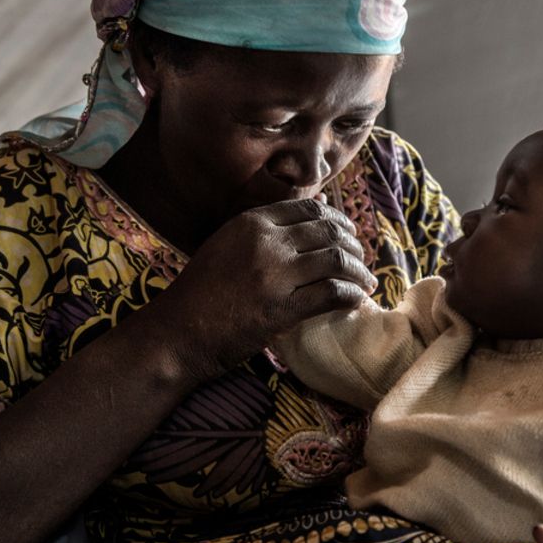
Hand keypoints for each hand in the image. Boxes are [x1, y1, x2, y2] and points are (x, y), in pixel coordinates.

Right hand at [144, 198, 377, 383]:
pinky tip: (356, 301)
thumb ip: (264, 229)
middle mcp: (265, 242)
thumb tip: (316, 209)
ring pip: (337, 260)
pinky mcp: (281, 309)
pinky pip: (332, 293)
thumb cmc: (201, 293)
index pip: (311, 209)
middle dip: (353, 246)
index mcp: (251, 222)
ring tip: (365, 282)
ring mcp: (274, 274)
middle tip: (361, 262)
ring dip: (359, 272)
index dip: (338, 220)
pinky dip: (352, 296)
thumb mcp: (226, 245)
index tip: (348, 235)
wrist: (177, 334)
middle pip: (329, 231)